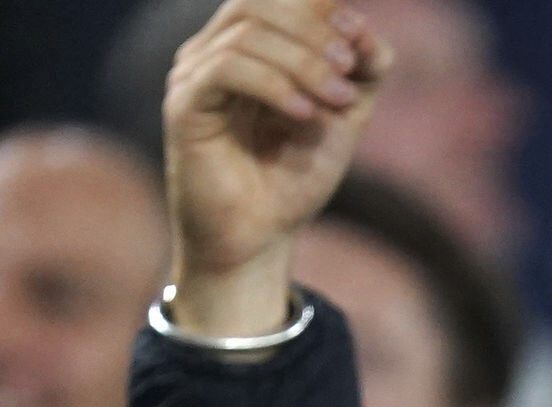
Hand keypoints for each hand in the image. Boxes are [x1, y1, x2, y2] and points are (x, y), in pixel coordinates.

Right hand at [164, 0, 389, 335]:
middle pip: (259, 4)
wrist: (258, 239)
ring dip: (302, 63)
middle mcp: (215, 50)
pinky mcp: (184, 104)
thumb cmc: (292, 179)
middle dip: (313, 31)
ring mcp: (194, 73)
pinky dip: (272, 85)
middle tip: (349, 68)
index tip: (358, 35)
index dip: (318, 6)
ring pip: (246, 34)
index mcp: (249, 46)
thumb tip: (366, 31)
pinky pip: (226, 70)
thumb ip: (361, 73)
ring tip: (339, 101)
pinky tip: (304, 114)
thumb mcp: (342, 119)